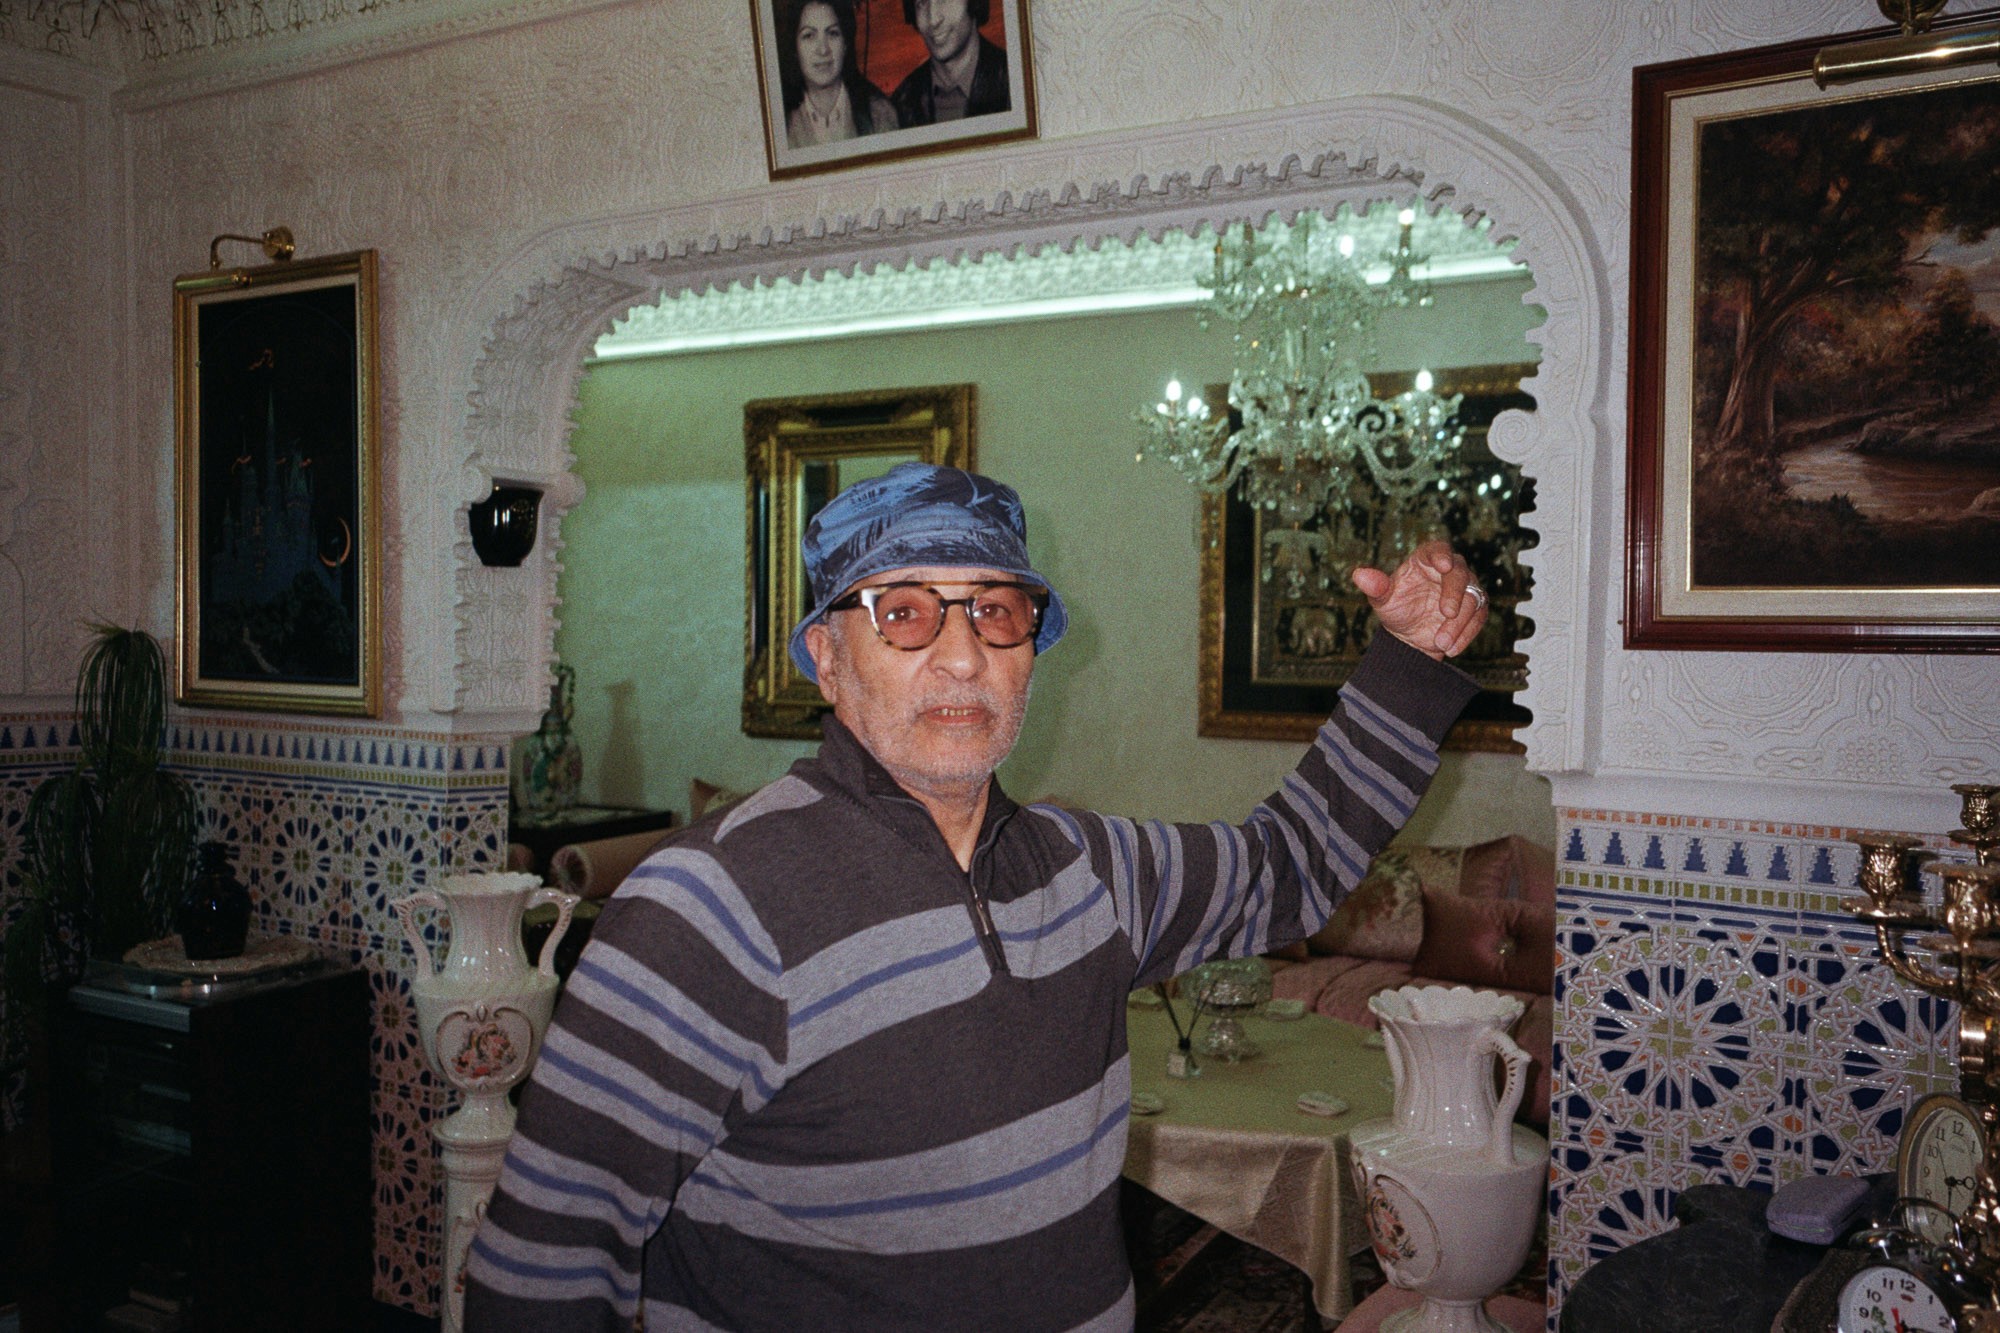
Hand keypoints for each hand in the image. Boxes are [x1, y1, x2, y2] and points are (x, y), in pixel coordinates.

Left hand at [1350, 540, 1486, 660]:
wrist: (1409, 637)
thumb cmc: (1396, 610)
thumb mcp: (1382, 600)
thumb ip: (1375, 587)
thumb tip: (1359, 574)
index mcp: (1426, 559)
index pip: (1438, 548)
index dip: (1442, 555)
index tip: (1444, 565)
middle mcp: (1450, 569)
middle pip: (1460, 573)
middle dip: (1455, 594)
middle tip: (1447, 613)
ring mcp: (1465, 588)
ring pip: (1473, 597)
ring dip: (1460, 622)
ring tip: (1442, 642)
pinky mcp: (1475, 607)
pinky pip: (1479, 616)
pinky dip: (1467, 633)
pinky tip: (1452, 648)